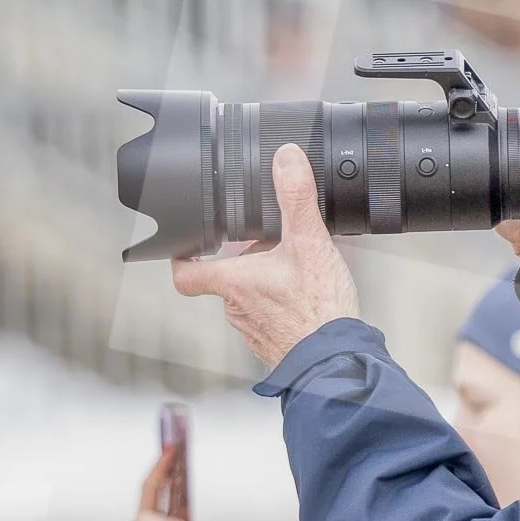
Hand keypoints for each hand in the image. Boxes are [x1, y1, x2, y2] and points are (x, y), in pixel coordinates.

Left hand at [171, 143, 359, 365]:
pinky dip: (284, 305)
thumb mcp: (310, 243)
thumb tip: (286, 160)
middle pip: (228, 277)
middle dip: (248, 260)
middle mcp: (236, 309)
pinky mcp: (275, 344)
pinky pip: (271, 317)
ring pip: (250, 298)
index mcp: (233, 283)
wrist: (337, 361)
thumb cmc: (318, 311)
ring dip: (268, 282)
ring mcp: (254, 330)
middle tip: (276, 245)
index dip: (182, 256)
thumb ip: (296, 198)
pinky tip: (309, 298)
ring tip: (299, 270)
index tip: (188, 244)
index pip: (186, 272)